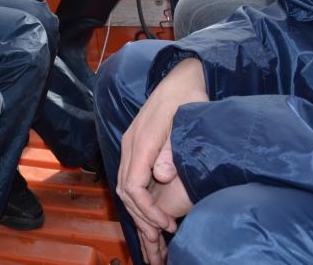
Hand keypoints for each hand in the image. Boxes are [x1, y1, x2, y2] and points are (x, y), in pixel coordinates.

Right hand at [117, 59, 207, 262]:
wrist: (181, 76)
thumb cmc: (188, 98)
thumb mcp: (186, 120)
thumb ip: (171, 149)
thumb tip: (160, 175)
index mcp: (142, 141)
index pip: (133, 186)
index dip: (147, 210)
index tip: (167, 223)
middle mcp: (131, 144)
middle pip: (125, 189)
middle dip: (141, 216)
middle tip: (161, 235)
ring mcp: (131, 144)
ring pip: (125, 184)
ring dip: (138, 208)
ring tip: (158, 227)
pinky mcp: (136, 144)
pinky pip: (130, 176)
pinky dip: (138, 196)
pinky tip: (153, 207)